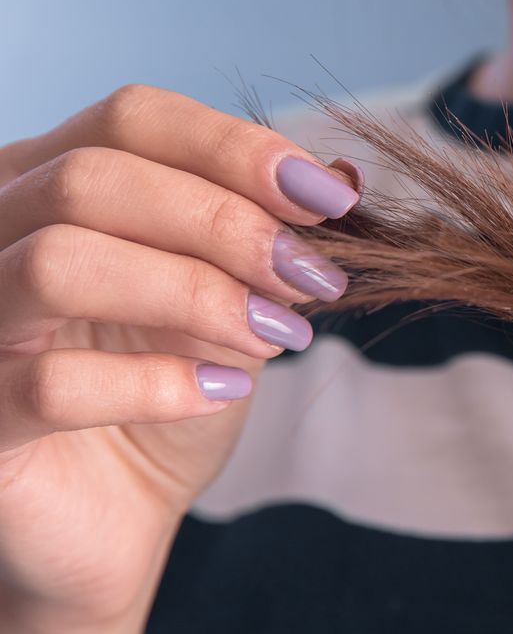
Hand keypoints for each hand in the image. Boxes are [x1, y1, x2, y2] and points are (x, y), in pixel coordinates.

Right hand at [0, 83, 357, 629]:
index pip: (132, 118)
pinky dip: (156, 382)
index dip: (237, 147)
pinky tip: (220, 392)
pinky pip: (50, 383)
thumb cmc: (166, 393)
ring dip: (194, 293)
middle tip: (312, 276)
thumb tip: (342, 177)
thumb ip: (270, 241)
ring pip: (59, 261)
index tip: (332, 199)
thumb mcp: (234, 304)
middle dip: (226, 223)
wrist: (116, 516)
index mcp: (51, 184)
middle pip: (94, 177)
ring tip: (275, 335)